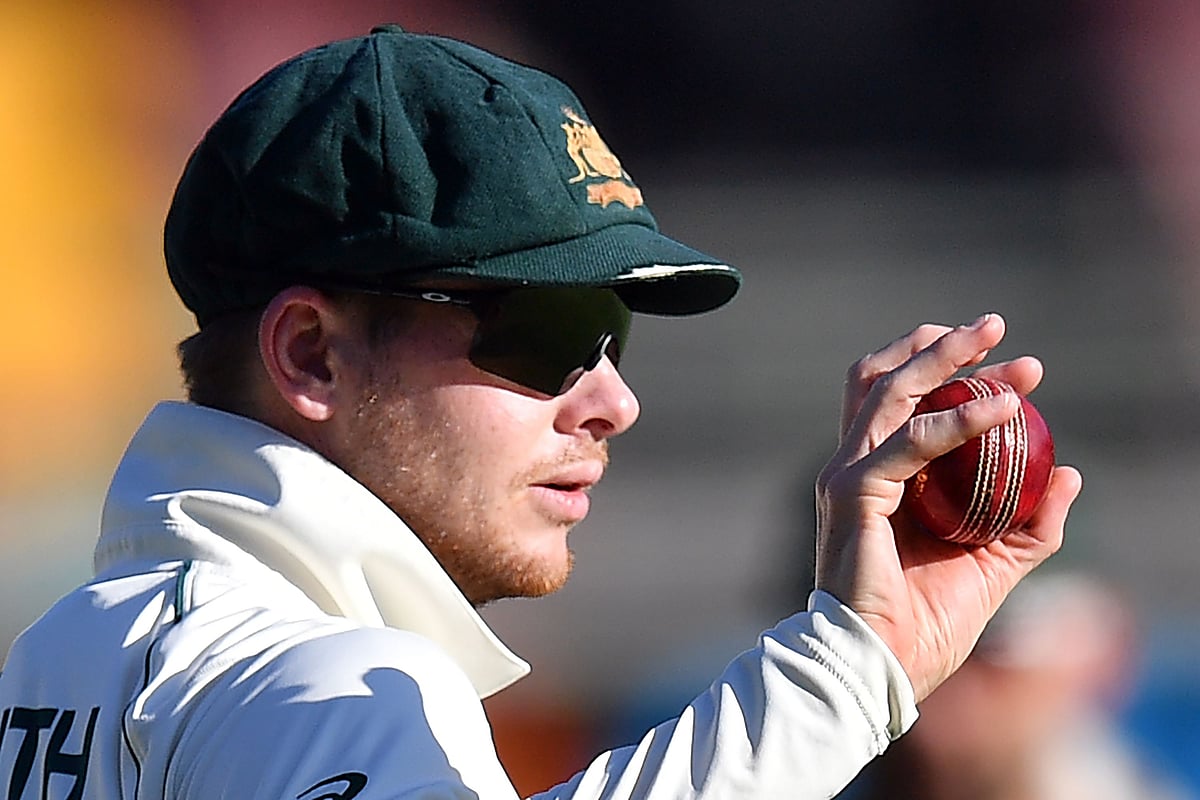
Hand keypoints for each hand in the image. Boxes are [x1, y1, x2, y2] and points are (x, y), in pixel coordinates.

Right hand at [813, 313, 1082, 701]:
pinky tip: (1000, 410)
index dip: (951, 369)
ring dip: (944, 359)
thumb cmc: (927, 621)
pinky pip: (909, 441)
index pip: (905, 401)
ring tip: (995, 342)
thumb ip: (1031, 520)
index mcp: (881, 477)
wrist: (883, 662)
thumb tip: (1070, 474)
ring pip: (890, 390)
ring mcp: (849, 474)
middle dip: (945, 346)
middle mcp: (857, 464)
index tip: (1013, 365)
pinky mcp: (852, 491)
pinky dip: (956, 419)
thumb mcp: (996, 563)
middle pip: (890, 379)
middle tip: (998, 327)